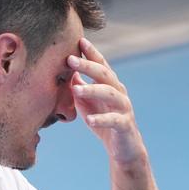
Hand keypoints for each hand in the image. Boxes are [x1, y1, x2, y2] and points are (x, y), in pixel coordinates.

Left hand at [68, 38, 145, 166]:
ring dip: (92, 90)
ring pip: (110, 94)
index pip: (101, 65)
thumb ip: (78, 86)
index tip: (79, 40)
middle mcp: (119, 92)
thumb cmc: (102, 121)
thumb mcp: (87, 102)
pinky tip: (89, 120)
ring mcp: (124, 108)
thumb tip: (63, 70)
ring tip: (76, 89)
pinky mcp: (125, 125)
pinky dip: (101, 119)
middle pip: (104, 75)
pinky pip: (114, 120)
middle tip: (70, 59)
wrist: (123, 148)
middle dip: (88, 66)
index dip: (91, 53)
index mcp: (110, 85)